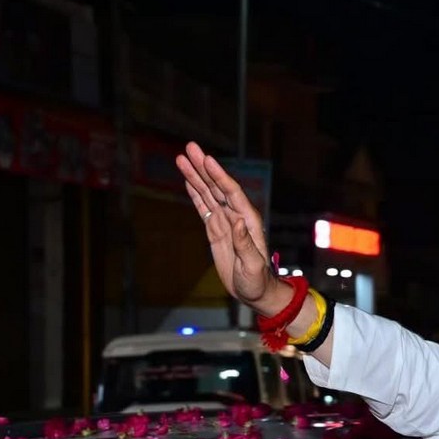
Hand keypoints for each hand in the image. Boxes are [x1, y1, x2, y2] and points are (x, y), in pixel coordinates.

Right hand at [175, 142, 283, 311]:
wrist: (255, 291)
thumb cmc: (257, 280)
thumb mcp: (252, 265)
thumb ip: (244, 243)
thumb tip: (237, 221)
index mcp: (248, 221)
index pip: (232, 192)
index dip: (219, 175)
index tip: (206, 159)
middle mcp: (237, 216)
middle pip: (217, 186)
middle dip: (203, 167)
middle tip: (189, 147)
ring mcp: (225, 221)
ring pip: (208, 193)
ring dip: (196, 176)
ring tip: (181, 158)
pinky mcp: (216, 230)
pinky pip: (204, 207)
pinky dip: (195, 193)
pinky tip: (188, 180)